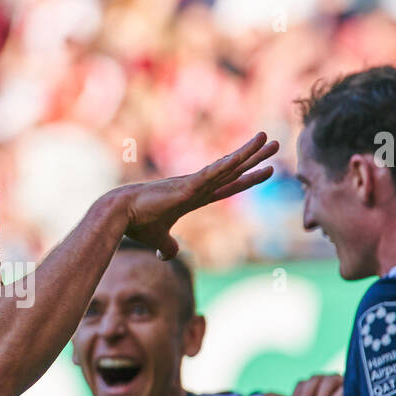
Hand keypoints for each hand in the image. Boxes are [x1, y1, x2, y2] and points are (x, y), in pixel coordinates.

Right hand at [106, 132, 277, 258]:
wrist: (119, 214)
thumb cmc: (136, 224)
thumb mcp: (158, 239)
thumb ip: (167, 247)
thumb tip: (166, 256)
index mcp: (193, 197)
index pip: (228, 186)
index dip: (248, 179)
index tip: (267, 171)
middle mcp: (196, 186)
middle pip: (233, 170)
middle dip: (255, 158)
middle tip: (275, 144)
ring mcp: (193, 183)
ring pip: (227, 165)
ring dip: (248, 152)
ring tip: (268, 138)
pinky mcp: (186, 186)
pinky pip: (212, 173)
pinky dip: (228, 165)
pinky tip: (242, 156)